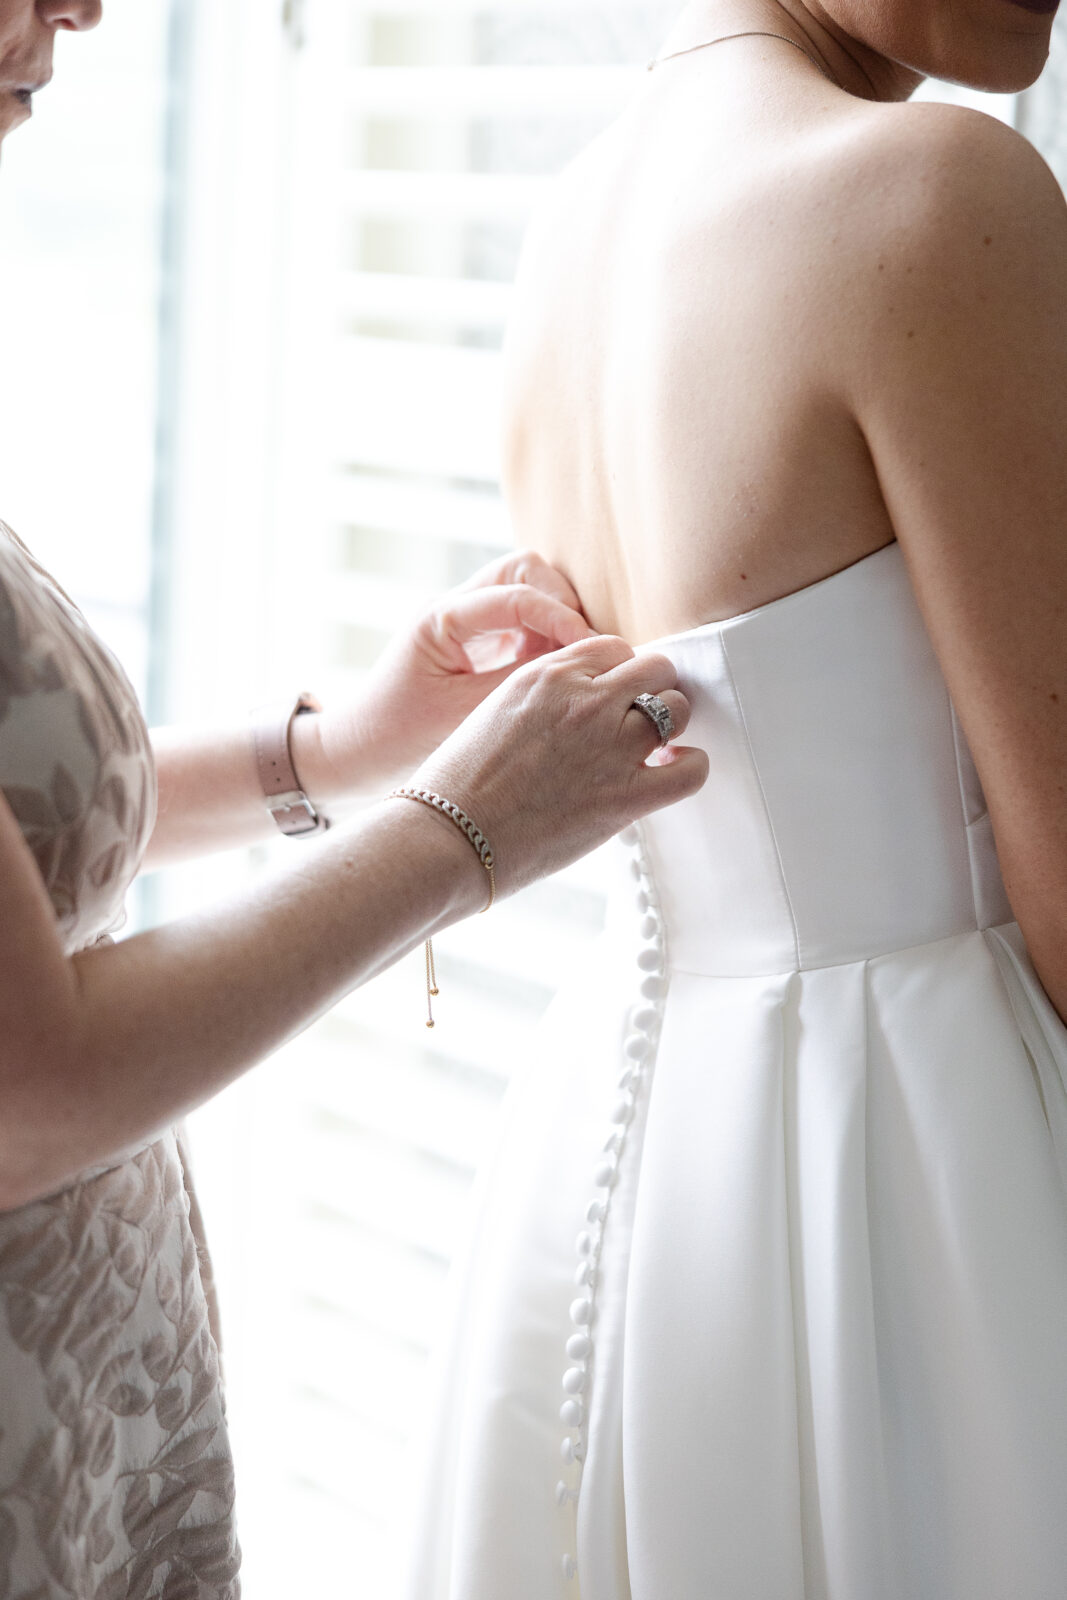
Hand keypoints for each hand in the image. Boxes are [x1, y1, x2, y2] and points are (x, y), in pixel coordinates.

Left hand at [318, 550, 594, 793]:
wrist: (357, 755)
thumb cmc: (397, 739)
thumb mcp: (461, 716)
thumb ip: (518, 686)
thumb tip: (578, 670)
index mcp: (441, 618)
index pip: (516, 594)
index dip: (562, 618)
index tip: (593, 651)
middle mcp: (455, 609)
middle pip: (524, 571)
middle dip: (562, 602)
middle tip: (584, 651)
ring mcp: (470, 624)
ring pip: (529, 592)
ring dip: (558, 620)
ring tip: (572, 665)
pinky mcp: (481, 645)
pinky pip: (526, 625)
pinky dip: (550, 641)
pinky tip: (559, 677)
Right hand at [407, 634, 709, 899]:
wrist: (447, 838)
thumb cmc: (457, 787)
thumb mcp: (494, 713)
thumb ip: (543, 702)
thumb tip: (577, 711)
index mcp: (547, 675)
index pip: (613, 648)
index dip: (620, 673)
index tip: (615, 696)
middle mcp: (584, 701)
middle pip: (654, 668)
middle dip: (653, 690)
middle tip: (642, 717)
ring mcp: (610, 746)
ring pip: (677, 708)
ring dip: (672, 724)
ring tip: (658, 746)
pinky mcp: (625, 797)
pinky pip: (691, 769)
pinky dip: (691, 767)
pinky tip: (673, 770)